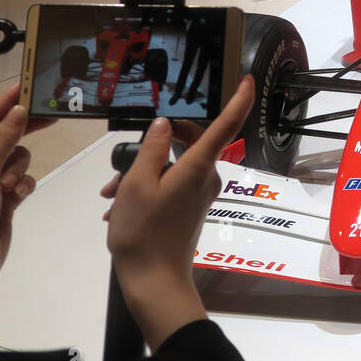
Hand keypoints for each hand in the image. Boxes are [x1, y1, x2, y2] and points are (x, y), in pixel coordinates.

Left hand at [0, 84, 52, 336]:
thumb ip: (2, 141)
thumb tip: (19, 112)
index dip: (5, 102)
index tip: (27, 86)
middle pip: (6, 136)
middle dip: (24, 129)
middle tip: (52, 113)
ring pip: (19, 159)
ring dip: (19, 169)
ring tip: (8, 187)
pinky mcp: (6, 199)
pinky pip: (25, 181)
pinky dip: (24, 186)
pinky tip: (17, 197)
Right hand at [101, 76, 253, 349]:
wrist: (154, 281)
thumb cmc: (143, 231)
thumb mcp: (137, 185)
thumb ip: (150, 150)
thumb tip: (162, 124)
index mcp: (198, 166)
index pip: (226, 125)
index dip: (240, 100)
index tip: (248, 79)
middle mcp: (207, 176)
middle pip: (191, 142)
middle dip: (155, 144)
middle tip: (123, 160)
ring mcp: (200, 193)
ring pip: (173, 165)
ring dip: (142, 172)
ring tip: (112, 194)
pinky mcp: (192, 206)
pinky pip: (172, 184)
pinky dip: (147, 187)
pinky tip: (118, 205)